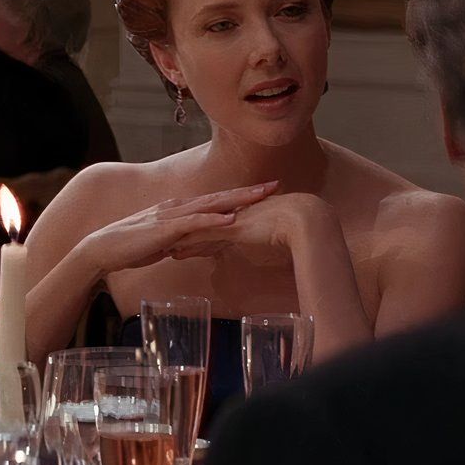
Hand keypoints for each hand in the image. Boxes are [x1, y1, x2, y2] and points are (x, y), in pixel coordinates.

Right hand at [75, 182, 281, 276]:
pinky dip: (213, 220)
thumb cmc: (128, 249)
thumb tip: (200, 244)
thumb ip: (182, 240)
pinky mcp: (163, 229)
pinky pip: (192, 223)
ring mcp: (170, 217)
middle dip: (248, 192)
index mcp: (177, 210)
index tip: (263, 192)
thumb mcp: (162, 244)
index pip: (214, 201)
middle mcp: (177, 208)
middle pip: (219, 197)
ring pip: (210, 205)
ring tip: (261, 195)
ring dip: (237, 200)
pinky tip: (230, 219)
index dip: (239, 196)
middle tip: (275, 185)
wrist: (100, 250)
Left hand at [172, 192, 335, 265]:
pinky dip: (190, 245)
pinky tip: (176, 252)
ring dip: (179, 240)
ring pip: (197, 230)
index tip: (178, 236)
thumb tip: (254, 238)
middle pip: (198, 223)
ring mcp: (229, 219)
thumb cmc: (292, 224)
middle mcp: (229, 213)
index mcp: (237, 212)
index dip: (194, 229)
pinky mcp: (231, 228)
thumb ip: (259, 232)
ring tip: (161, 249)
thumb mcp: (269, 229)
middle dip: (180, 233)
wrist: (304, 218)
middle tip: (162, 242)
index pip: (209, 221)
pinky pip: (206, 237)